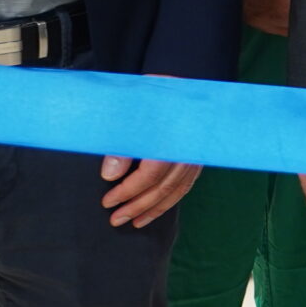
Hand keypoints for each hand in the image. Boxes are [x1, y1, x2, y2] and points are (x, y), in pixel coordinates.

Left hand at [99, 75, 200, 226]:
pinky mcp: (197, 157)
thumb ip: (121, 141)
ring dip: (154, 209)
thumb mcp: (131, 109)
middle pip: (163, 186)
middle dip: (138, 205)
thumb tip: (110, 174)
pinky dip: (170, 201)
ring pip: (176, 189)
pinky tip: (155, 210)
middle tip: (115, 219)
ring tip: (133, 223)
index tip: (108, 201)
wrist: (180, 84)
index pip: (150, 173)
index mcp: (171, 135)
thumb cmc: (152, 94)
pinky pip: (186, 185)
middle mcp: (187, 148)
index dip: (128, 190)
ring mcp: (195, 154)